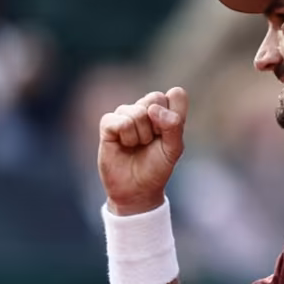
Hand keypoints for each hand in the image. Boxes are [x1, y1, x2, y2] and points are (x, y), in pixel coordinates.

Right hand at [98, 87, 188, 215]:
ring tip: (138, 146)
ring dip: (141, 135)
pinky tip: (124, 145)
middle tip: (152, 141)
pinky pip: (119, 121)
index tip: (169, 134)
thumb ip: (173, 126)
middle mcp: (145, 108)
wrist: (137, 189)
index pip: (175, 95)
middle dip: (157, 126)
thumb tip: (152, 109)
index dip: (174, 115)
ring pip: (137, 112)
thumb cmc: (157, 167)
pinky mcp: (108, 124)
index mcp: (166, 111)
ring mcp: (125, 114)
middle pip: (155, 98)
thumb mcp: (174, 149)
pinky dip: (126, 137)